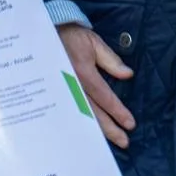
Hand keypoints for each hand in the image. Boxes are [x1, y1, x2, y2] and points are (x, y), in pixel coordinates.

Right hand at [59, 24, 134, 148]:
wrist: (45, 33)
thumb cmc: (72, 37)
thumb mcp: (94, 43)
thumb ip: (111, 60)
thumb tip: (128, 75)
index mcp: (83, 72)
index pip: (105, 97)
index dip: (118, 112)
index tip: (130, 124)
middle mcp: (72, 86)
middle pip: (93, 113)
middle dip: (110, 129)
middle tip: (124, 141)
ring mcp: (61, 92)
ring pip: (81, 116)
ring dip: (97, 130)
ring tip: (111, 141)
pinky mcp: (54, 94)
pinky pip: (68, 112)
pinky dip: (80, 124)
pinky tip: (87, 134)